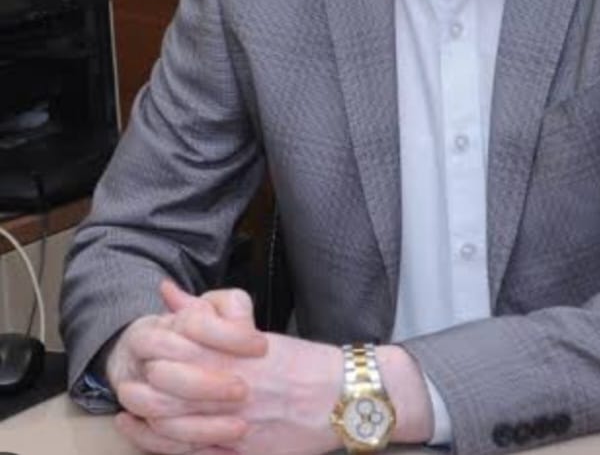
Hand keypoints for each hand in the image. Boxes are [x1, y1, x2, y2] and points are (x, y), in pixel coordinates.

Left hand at [112, 281, 342, 454]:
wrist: (343, 397)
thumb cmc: (302, 364)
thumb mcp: (254, 334)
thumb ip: (205, 313)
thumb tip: (167, 291)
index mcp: (233, 354)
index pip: (175, 350)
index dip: (149, 353)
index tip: (138, 352)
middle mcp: (230, 386)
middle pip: (165, 391)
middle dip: (139, 391)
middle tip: (125, 387)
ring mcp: (234, 422)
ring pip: (172, 427)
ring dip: (144, 424)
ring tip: (127, 417)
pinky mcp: (241, 450)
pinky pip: (194, 453)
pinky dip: (165, 449)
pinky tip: (151, 441)